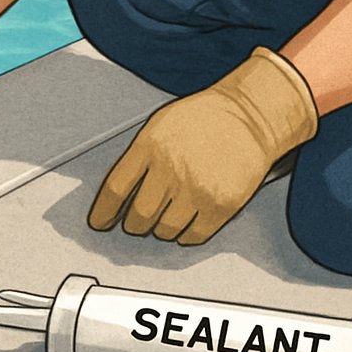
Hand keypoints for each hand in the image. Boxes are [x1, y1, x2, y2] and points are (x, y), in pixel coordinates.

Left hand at [88, 47, 318, 244]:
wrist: (251, 115)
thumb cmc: (205, 118)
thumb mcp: (160, 125)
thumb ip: (138, 156)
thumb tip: (118, 194)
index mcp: (150, 146)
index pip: (115, 190)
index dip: (103, 212)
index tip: (100, 223)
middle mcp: (171, 169)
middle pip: (138, 216)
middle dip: (134, 224)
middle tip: (138, 221)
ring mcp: (197, 189)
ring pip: (164, 230)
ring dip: (160, 229)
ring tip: (167, 217)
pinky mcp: (221, 205)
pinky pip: (193, 236)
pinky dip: (185, 235)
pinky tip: (186, 223)